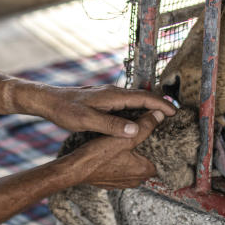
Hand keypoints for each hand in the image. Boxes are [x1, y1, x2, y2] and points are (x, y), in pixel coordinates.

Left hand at [13, 81, 176, 137]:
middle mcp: (113, 93)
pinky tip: (138, 120)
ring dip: (149, 108)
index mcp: (113, 96)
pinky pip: (126, 104)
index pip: (144, 98)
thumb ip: (111, 126)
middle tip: (175, 116)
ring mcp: (108, 96)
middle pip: (143, 97)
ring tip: (162, 119)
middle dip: (160, 105)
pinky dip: (137, 111)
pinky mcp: (103, 101)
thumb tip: (135, 130)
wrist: (49, 100)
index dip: (161, 105)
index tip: (175, 113)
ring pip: (135, 101)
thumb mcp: (87, 121)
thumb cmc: (65, 110)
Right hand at [69, 109, 163, 188]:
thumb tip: (160, 115)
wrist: (75, 169)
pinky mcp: (111, 182)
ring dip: (131, 156)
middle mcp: (136, 180)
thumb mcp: (124, 137)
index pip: (161, 159)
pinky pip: (120, 171)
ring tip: (127, 142)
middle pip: (147, 162)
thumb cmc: (97, 156)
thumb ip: (144, 126)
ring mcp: (123, 182)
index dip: (159, 147)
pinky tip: (113, 153)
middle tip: (140, 136)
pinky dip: (119, 162)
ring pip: (133, 166)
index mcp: (143, 170)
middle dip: (144, 151)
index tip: (156, 137)